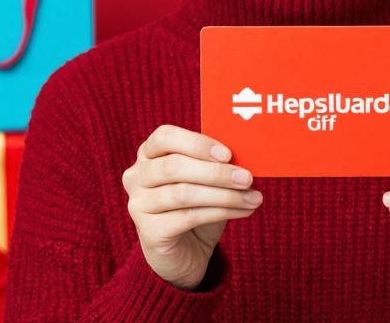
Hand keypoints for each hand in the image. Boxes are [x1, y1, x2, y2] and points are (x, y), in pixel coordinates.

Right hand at [122, 124, 261, 289]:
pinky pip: (188, 217)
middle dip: (216, 172)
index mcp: (148, 154)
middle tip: (247, 178)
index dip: (197, 143)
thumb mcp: (205, 180)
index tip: (228, 154)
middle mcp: (136, 176)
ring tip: (253, 198)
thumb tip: (246, 155)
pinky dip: (220, 213)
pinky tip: (243, 212)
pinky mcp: (149, 231)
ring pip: (183, 194)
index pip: (165, 137)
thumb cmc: (196, 206)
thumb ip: (216, 163)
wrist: (184, 252)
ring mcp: (138, 205)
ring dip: (224, 195)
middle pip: (174, 166)